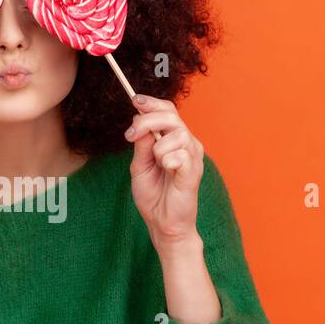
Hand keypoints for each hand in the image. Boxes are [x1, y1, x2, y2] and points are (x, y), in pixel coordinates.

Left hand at [124, 94, 203, 250]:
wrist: (162, 223)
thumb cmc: (154, 196)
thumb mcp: (139, 166)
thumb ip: (141, 145)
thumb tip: (138, 122)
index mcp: (174, 140)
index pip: (168, 111)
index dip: (151, 103)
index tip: (135, 100)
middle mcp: (187, 144)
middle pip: (171, 116)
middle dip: (147, 120)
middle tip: (131, 135)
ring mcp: (193, 157)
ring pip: (176, 133)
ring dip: (158, 148)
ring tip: (157, 164)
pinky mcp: (194, 171)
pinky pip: (180, 154)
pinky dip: (167, 161)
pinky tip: (168, 172)